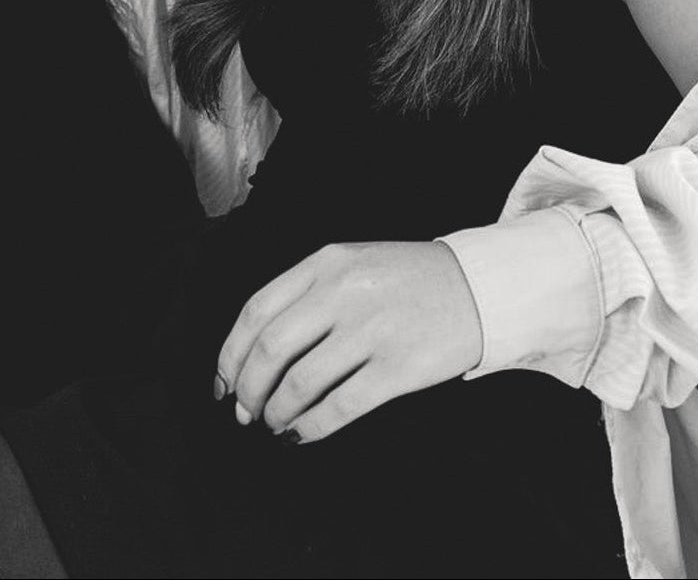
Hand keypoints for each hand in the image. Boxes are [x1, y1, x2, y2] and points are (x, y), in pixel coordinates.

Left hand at [217, 240, 482, 442]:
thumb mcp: (352, 264)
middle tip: (244, 413)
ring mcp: (372, 329)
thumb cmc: (405, 280)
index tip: (222, 384)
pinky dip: (310, 429)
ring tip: (275, 424)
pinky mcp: (398, 367)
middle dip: (248, 390)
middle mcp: (345, 292)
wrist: (476, 286)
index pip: (257, 311)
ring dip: (277, 414)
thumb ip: (306, 294)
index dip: (230, 355)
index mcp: (328, 262)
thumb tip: (252, 354)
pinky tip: (303, 434)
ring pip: (299, 384)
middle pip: (270, 349)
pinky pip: (338, 408)